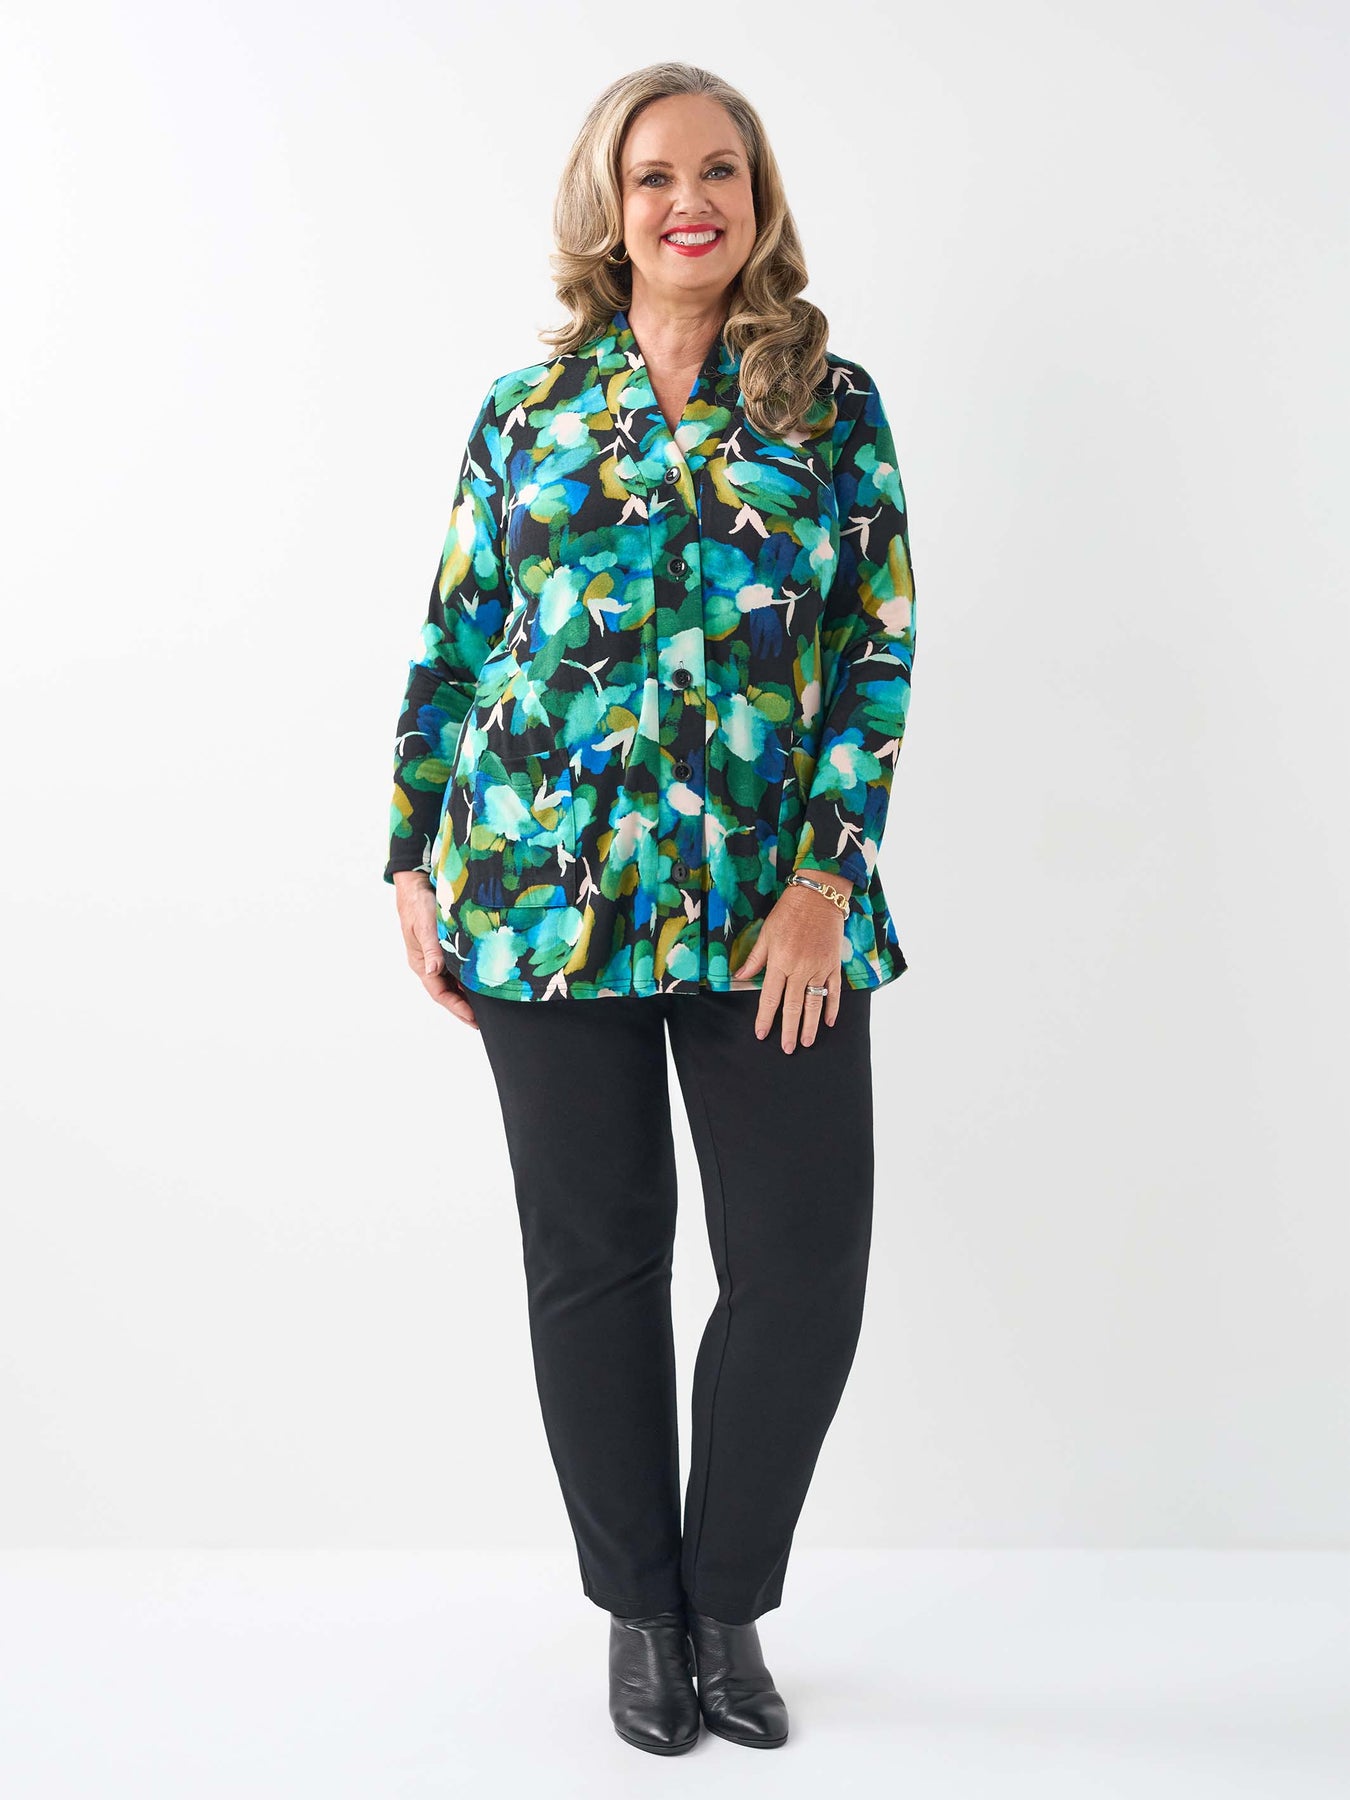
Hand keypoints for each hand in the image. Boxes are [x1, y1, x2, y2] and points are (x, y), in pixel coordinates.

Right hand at [393, 870, 478, 1030]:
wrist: (417, 883)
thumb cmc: (418, 903)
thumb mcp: (424, 925)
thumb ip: (431, 948)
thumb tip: (433, 971)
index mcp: (421, 963)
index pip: (440, 993)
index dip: (457, 1008)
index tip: (474, 1019)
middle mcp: (431, 963)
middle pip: (449, 992)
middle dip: (465, 1008)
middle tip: (485, 1021)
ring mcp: (439, 956)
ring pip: (456, 982)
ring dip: (470, 994)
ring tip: (489, 1007)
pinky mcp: (448, 947)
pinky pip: (461, 967)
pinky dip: (472, 977)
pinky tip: (486, 981)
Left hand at [730, 874, 853, 1051]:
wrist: (818, 896)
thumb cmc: (788, 912)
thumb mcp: (766, 933)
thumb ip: (755, 959)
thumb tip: (739, 976)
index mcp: (780, 962)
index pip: (770, 998)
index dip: (765, 1018)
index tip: (762, 1034)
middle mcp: (800, 969)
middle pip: (793, 1006)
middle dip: (789, 1030)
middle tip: (787, 1048)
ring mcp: (819, 968)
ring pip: (814, 1003)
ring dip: (810, 1025)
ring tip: (807, 1042)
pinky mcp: (833, 965)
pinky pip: (833, 991)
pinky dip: (831, 1007)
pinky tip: (828, 1022)